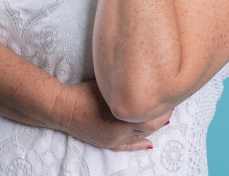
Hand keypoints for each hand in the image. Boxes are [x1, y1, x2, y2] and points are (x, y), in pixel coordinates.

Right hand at [53, 80, 171, 150]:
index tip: (167, 97)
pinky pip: (127, 147)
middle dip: (160, 118)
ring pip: (140, 137)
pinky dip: (139, 145)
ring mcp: (113, 139)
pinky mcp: (106, 143)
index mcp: (122, 117)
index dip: (162, 109)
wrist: (62, 107)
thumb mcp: (108, 84)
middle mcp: (120, 132)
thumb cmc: (83, 91)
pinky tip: (148, 144)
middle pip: (149, 128)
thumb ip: (126, 86)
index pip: (152, 118)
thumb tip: (143, 82)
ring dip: (151, 129)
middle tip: (167, 106)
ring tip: (160, 118)